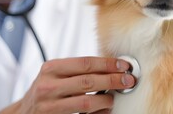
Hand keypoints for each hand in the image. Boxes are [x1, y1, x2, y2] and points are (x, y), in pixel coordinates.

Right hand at [0, 57, 134, 113]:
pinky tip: (104, 110)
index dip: (107, 64)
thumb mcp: (54, 75)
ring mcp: (49, 105)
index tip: (123, 65)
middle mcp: (48, 85)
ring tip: (114, 98)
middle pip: (88, 81)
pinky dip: (97, 113)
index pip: (85, 62)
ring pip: (86, 102)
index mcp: (51, 68)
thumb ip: (75, 71)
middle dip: (113, 80)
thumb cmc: (44, 92)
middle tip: (128, 80)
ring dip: (106, 100)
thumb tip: (109, 67)